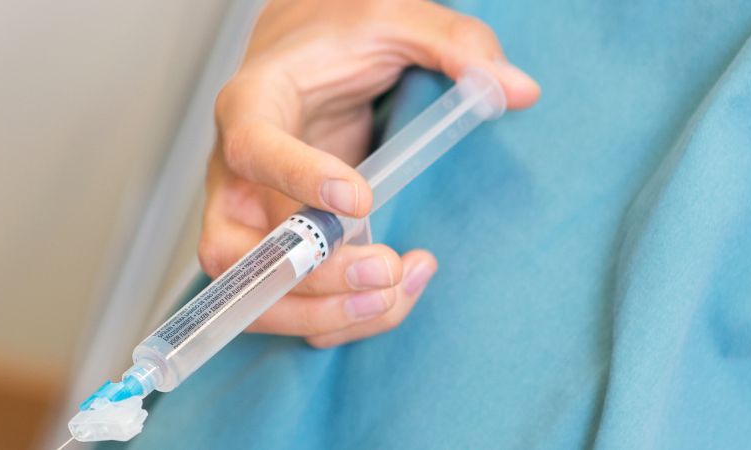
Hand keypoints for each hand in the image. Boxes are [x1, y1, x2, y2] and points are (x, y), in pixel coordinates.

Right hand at [203, 0, 537, 347]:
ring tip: (401, 284)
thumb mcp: (396, 19)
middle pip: (235, 251)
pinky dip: (343, 316)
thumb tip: (515, 90)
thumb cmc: (339, 37)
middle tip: (384, 267)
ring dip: (326, 311)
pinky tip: (401, 287)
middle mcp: (234, 172)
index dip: (298, 179)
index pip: (253, 147)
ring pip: (256, 295)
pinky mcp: (275, 251)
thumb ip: (454, 44)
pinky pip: (292, 305)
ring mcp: (247, 220)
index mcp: (251, 103)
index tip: (361, 199)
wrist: (306, 55)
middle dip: (310, 277)